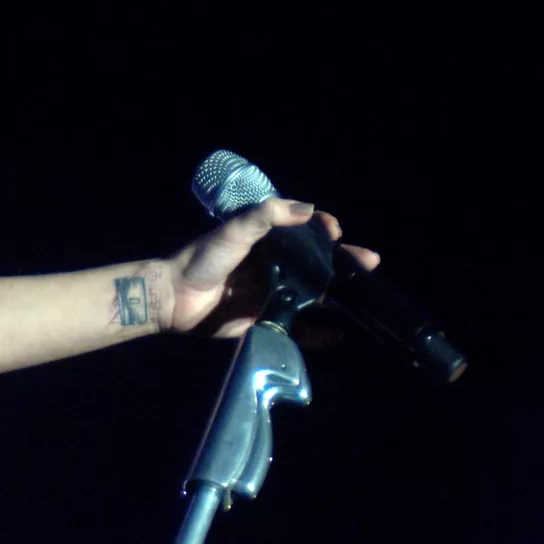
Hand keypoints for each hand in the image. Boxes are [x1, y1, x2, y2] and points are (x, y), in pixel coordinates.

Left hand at [160, 198, 380, 338]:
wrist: (173, 298)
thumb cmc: (203, 259)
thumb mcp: (234, 230)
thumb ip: (266, 215)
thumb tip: (308, 210)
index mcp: (267, 242)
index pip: (304, 232)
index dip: (323, 229)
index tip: (335, 231)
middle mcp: (274, 267)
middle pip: (316, 264)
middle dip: (344, 262)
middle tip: (370, 263)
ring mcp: (271, 295)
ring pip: (312, 294)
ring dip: (337, 296)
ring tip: (362, 298)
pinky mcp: (264, 322)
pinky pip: (296, 328)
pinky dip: (316, 332)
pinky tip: (335, 333)